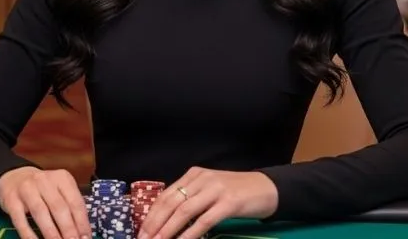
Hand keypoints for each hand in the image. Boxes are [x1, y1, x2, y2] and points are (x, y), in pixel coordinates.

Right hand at [0, 166, 91, 238]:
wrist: (15, 177)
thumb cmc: (42, 188)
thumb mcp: (59, 190)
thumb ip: (69, 206)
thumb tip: (81, 231)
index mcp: (61, 178)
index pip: (75, 202)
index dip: (81, 222)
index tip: (86, 237)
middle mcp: (44, 181)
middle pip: (59, 207)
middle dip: (68, 229)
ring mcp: (27, 189)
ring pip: (41, 213)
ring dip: (51, 233)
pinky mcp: (11, 200)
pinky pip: (20, 220)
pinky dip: (29, 234)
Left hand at [138, 168, 277, 238]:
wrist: (266, 188)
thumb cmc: (235, 192)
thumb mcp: (209, 190)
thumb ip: (191, 198)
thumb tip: (166, 220)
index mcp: (194, 175)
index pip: (166, 195)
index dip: (152, 215)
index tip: (141, 231)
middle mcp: (202, 179)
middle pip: (172, 202)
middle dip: (155, 224)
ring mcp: (216, 189)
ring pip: (185, 211)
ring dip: (169, 230)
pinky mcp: (229, 202)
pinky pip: (205, 220)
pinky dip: (191, 233)